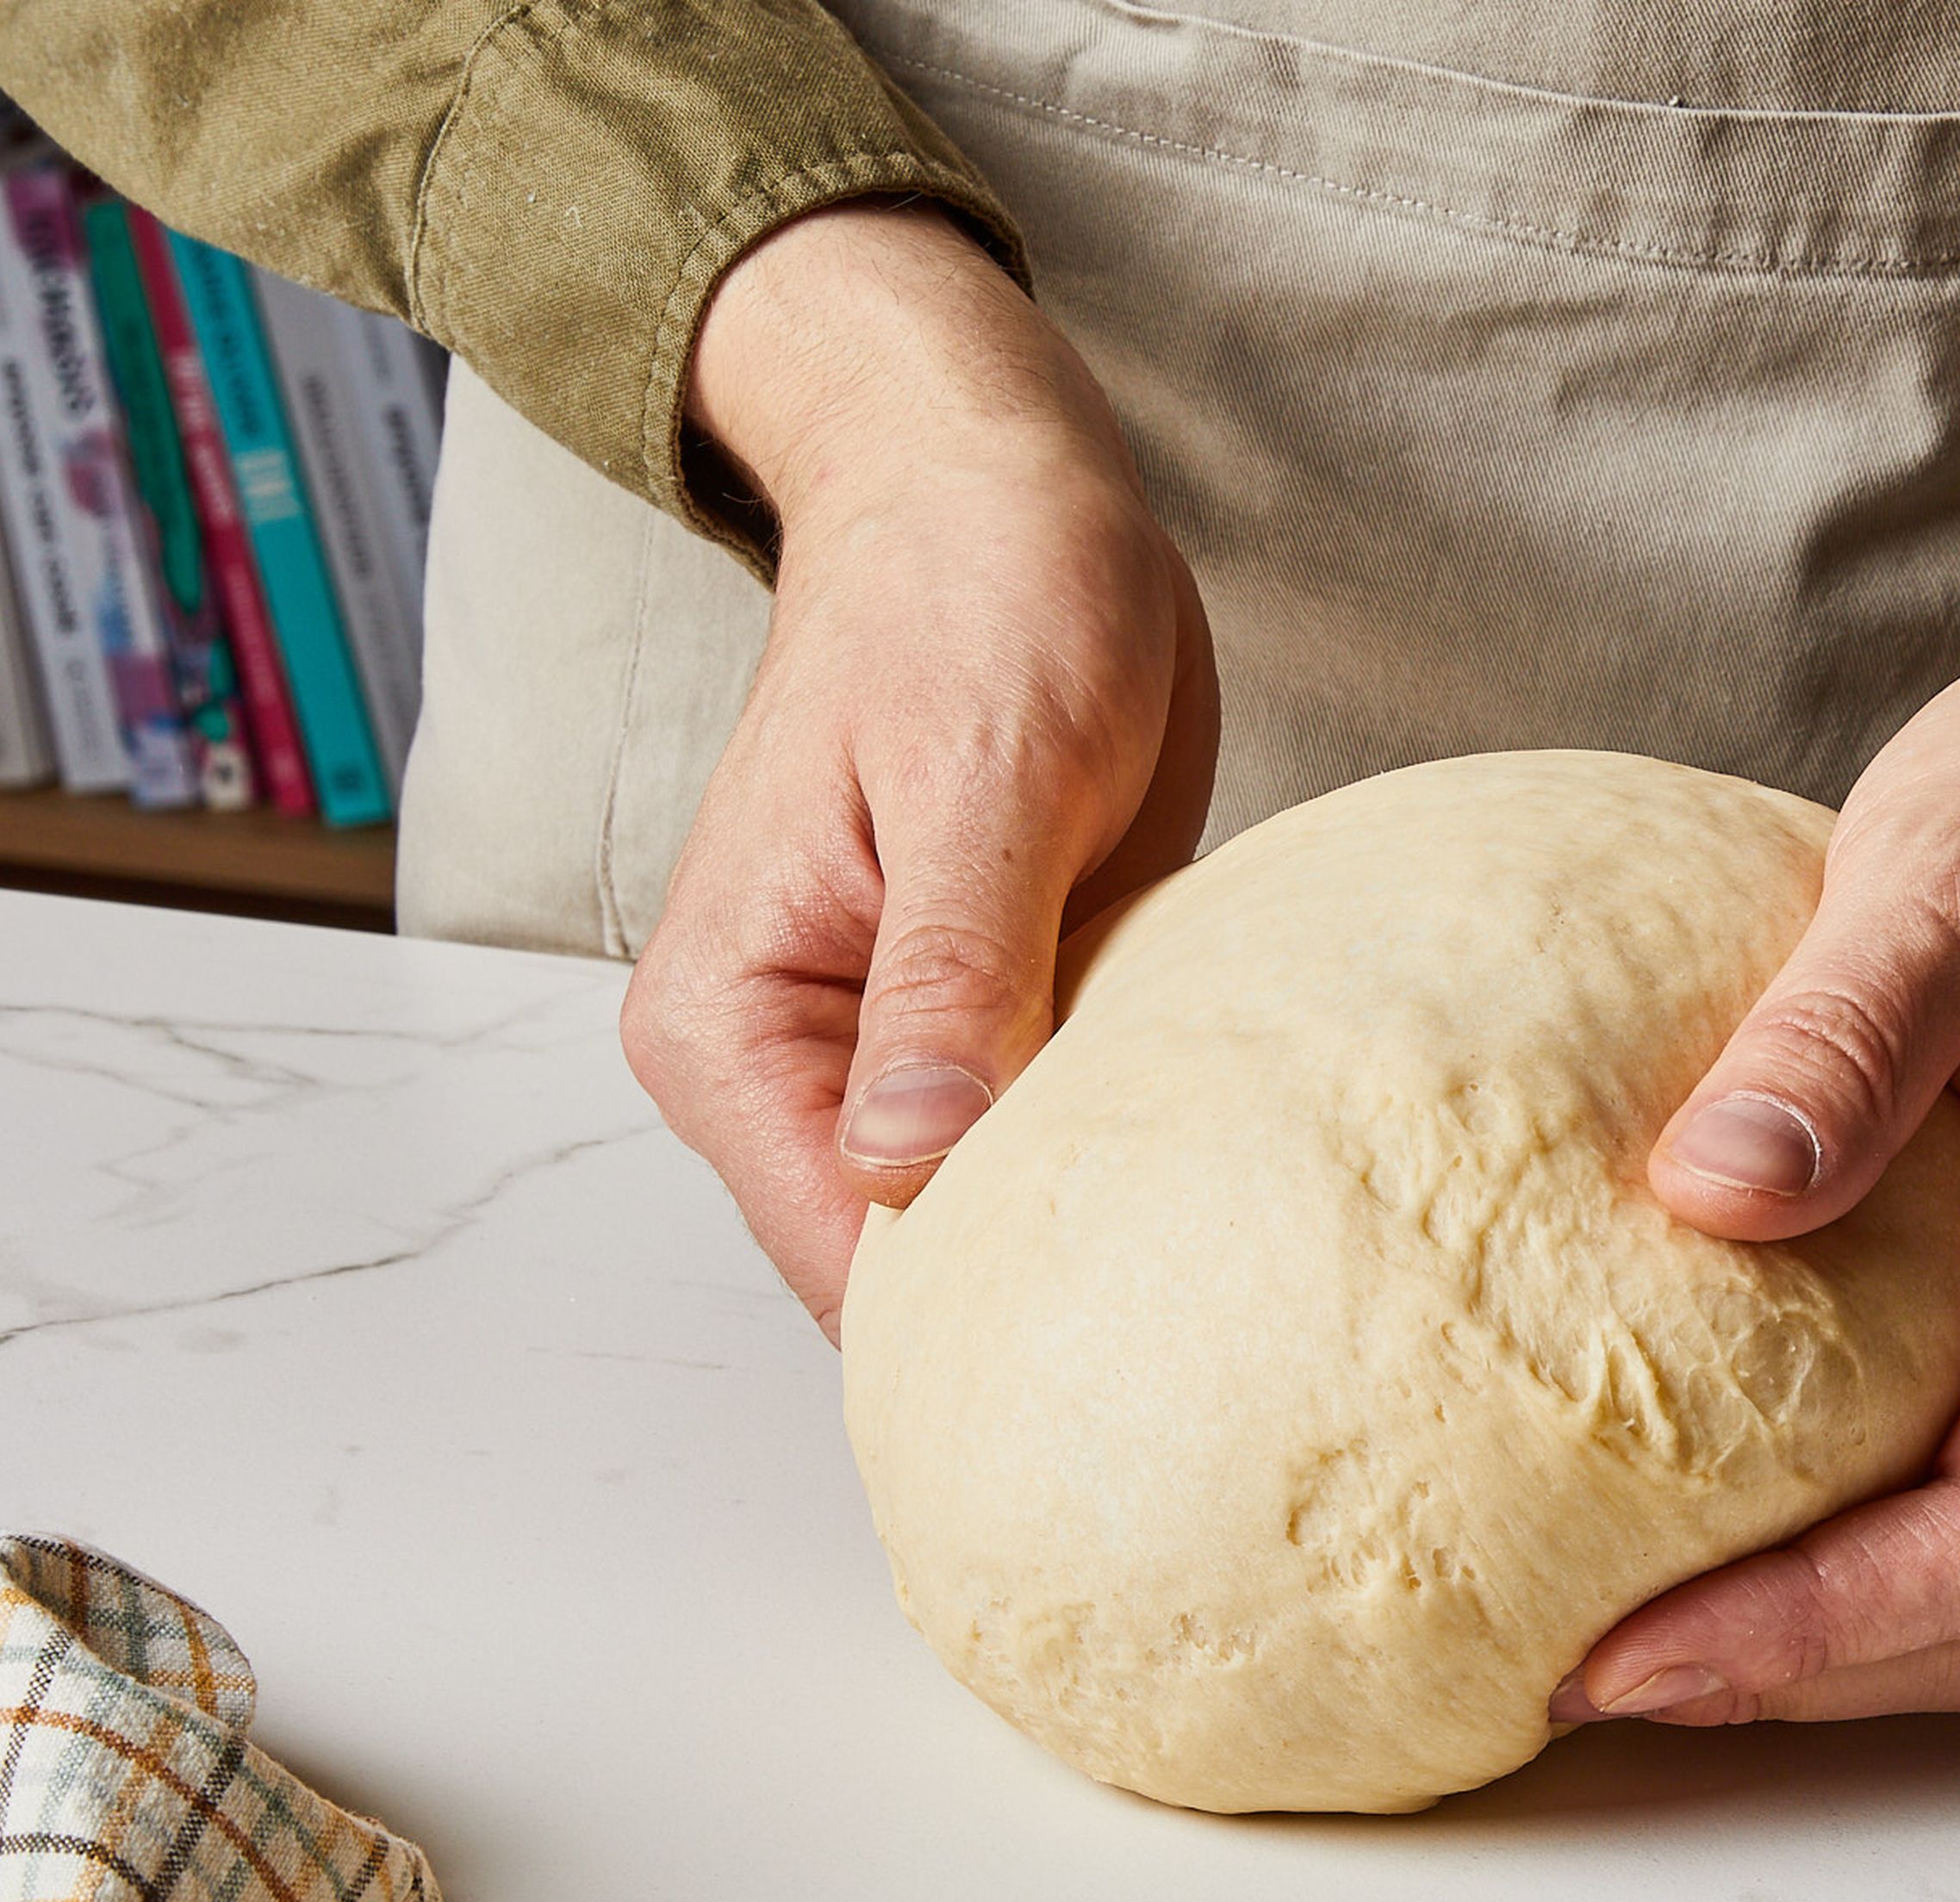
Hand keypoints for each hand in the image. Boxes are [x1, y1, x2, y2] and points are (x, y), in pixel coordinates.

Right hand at [619, 202, 1218, 1335]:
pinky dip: (1126, 1154)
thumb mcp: (983, 775)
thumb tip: (914, 1162)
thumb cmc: (973, 590)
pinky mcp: (977, 1030)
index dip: (983, 1325)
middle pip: (916, 1269)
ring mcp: (882, 1059)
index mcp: (730, 1025)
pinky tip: (1214, 1167)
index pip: (846, 1258)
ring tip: (1229, 1259)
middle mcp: (782, 1068)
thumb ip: (951, 977)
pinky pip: (1048, 1140)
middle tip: (1218, 1332)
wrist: (991, 484)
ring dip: (1100, 1230)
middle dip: (1054, 1294)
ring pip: (994, 1219)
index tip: (1131, 1359)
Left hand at [1552, 414, 1959, 1727]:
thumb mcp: (1955, 869)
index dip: (1817, 1625)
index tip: (1630, 1651)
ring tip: (1638, 1641)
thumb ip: (1850, 1033)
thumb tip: (1715, 1192)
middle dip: (1809, 1675)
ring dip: (1835, 1641)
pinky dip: (1863, 1553)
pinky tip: (1722, 1519)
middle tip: (1592, 1681)